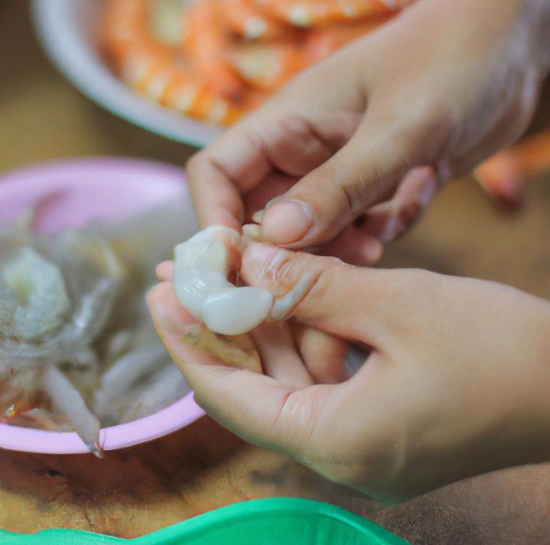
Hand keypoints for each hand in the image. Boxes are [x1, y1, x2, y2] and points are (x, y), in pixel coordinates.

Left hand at [148, 246, 549, 500]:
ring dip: (258, 329)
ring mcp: (359, 445)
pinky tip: (281, 298)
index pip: (229, 396)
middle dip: (219, 328)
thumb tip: (248, 263)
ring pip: (284, 383)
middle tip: (188, 274)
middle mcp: (338, 455)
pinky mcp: (378, 426)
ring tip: (226, 275)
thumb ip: (312, 284)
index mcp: (335, 441)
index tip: (162, 295)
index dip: (190, 342)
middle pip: (251, 390)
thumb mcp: (396, 304)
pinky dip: (296, 340)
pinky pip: (317, 382)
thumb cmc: (499, 349)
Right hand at [188, 0, 548, 262]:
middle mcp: (303, 151)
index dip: (215, 221)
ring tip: (373, 245)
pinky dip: (378, 233)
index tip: (239, 265)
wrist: (514, 45)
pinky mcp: (372, 189)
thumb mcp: (400, 126)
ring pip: (311, 234)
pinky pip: (356, 231)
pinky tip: (411, 203)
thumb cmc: (456, 58)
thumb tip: (276, 237)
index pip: (218, 175)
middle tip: (319, 281)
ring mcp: (337, 173)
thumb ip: (341, 184)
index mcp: (288, 122)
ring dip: (337, 250)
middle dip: (285, 255)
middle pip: (260, 218)